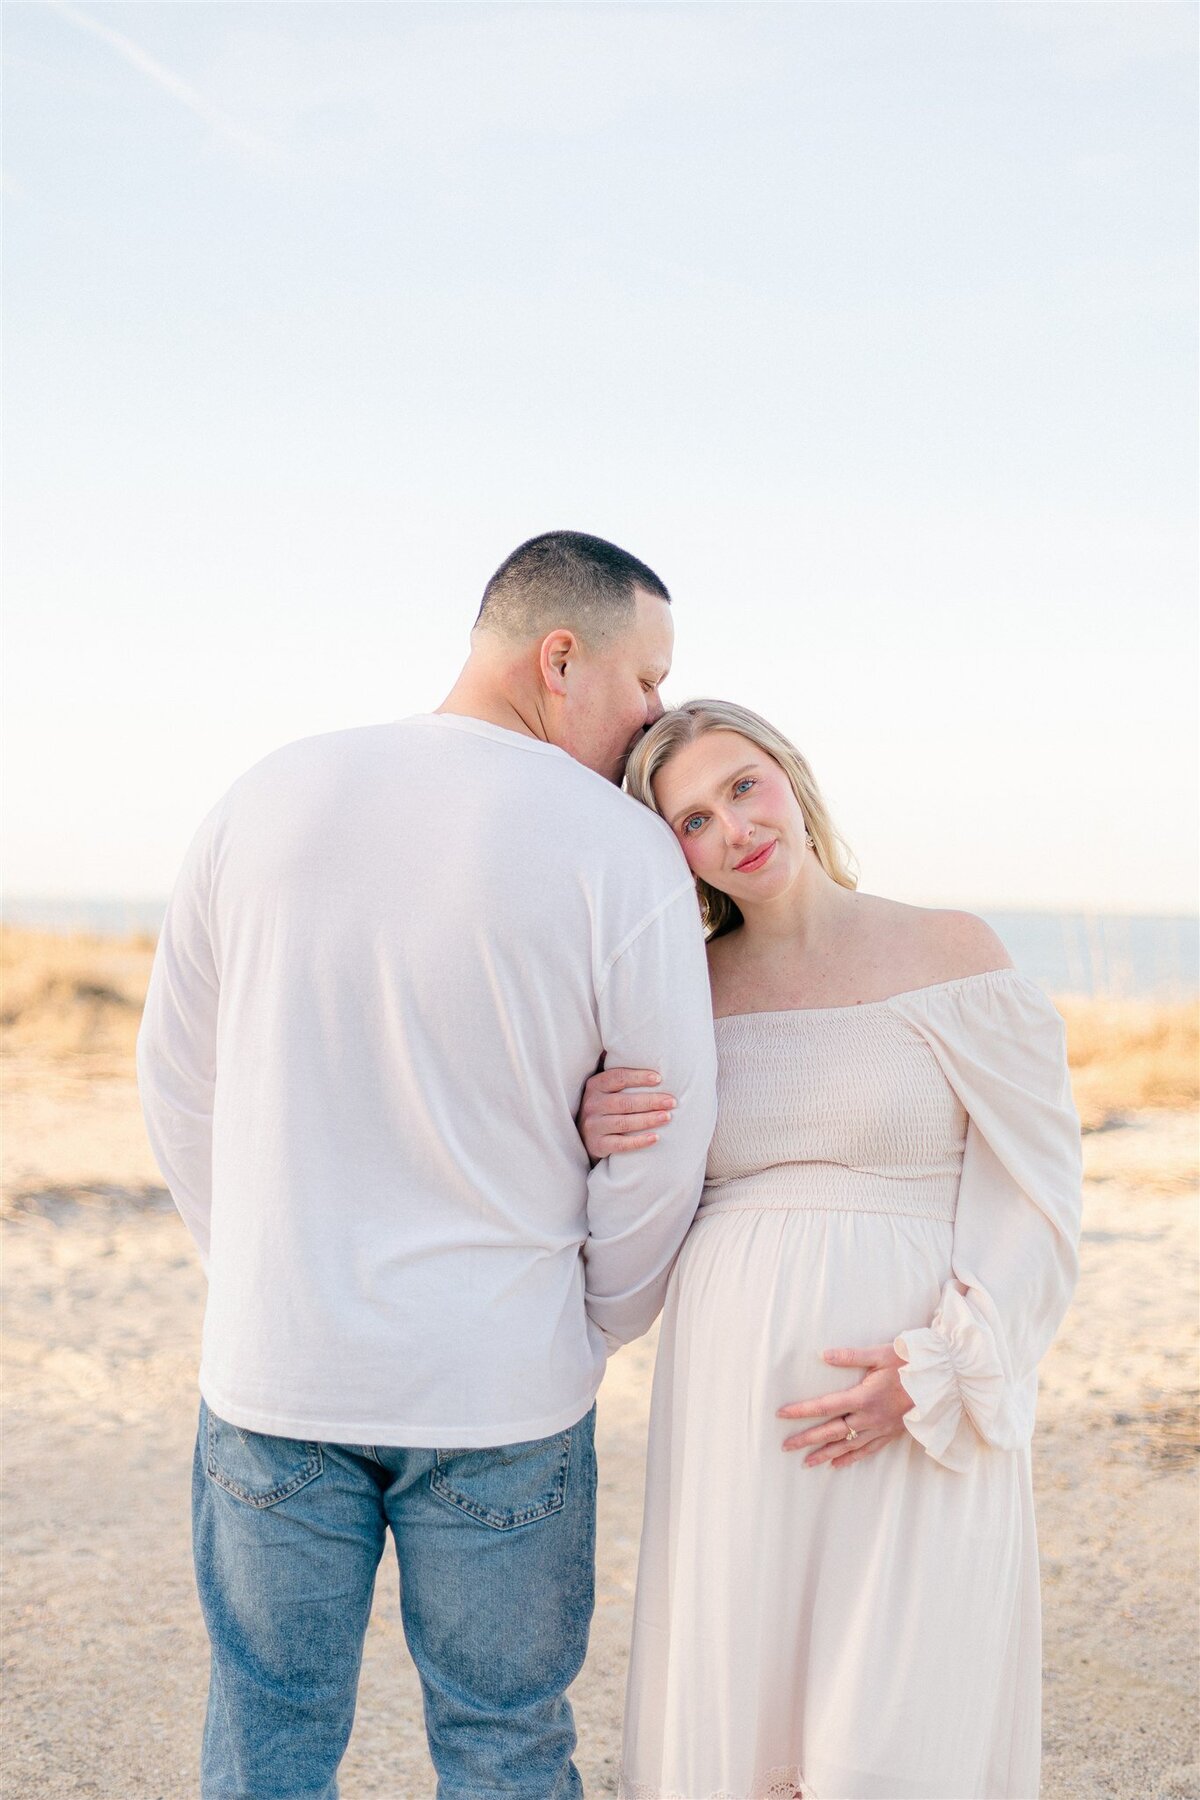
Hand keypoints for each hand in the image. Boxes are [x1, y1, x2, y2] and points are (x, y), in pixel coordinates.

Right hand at [577, 1067, 675, 1159]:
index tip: (659, 1078)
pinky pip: (620, 1144)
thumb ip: (620, 1075)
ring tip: (667, 1117)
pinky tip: (655, 1138)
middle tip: (672, 1101)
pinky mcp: (597, 1145)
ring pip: (623, 1123)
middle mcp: (592, 1104)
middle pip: (624, 1102)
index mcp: (595, 1085)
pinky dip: (638, 1142)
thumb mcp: (605, 1089)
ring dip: (648, 1120)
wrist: (584, 1136)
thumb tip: (643, 1050)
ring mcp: (593, 1126)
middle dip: (650, 1101)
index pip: (617, 1078)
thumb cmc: (605, 1107)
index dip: (638, 1077)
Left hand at [776, 1343, 912, 1468]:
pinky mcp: (891, 1433)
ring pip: (848, 1445)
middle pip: (832, 1431)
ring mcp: (881, 1428)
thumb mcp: (880, 1354)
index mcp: (863, 1397)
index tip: (782, 1414)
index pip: (825, 1406)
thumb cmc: (910, 1364)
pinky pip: (868, 1450)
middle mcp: (869, 1417)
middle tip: (785, 1446)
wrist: (942, 1382)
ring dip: (825, 1454)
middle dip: (807, 1439)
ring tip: (806, 1463)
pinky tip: (838, 1464)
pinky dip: (852, 1458)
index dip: (802, 1411)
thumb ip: (850, 1356)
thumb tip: (823, 1354)